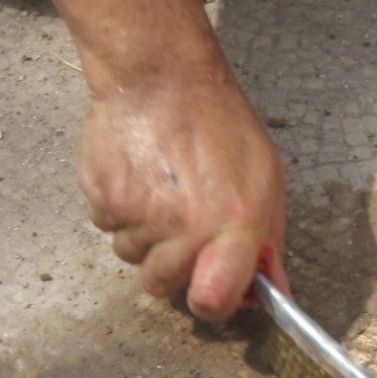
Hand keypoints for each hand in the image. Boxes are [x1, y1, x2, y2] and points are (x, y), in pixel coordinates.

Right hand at [77, 55, 285, 321]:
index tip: (209, 287)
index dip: (210, 301)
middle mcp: (186, 228)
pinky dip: (118, 209)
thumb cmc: (220, 123)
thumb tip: (274, 292)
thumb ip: (268, 238)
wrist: (160, 76)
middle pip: (163, 285)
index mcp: (234, 224)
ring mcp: (140, 216)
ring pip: (131, 256)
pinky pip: (107, 227)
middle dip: (171, 261)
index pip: (215, 300)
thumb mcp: (265, 176)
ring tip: (160, 185)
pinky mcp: (102, 201)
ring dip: (143, 233)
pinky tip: (136, 172)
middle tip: (181, 218)